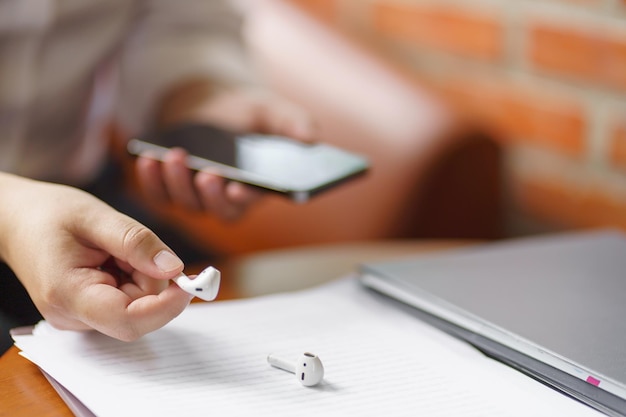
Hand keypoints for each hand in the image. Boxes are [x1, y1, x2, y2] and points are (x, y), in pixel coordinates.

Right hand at [0, 173, 192, 340]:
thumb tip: (174, 269)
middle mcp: (74, 317)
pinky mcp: (90, 312)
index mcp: (69, 295)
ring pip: (139, 305)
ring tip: (111, 249)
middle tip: (131, 246)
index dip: (166, 307)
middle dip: (151, 277)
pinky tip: (111, 259)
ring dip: (140, 275)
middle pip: (140, 311)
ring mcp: (82, 317)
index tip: (189, 282)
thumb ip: (137, 242)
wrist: (16, 220)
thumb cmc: (48, 214)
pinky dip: (132, 277)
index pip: (129, 321)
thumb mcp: (96, 216)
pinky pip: (129, 299)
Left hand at [135, 86, 316, 219]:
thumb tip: (311, 136)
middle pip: (218, 210)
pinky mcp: (168, 189)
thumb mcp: (269, 111)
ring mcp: (195, 196)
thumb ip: (290, 123)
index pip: (252, 201)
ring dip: (179, 183)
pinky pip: (158, 194)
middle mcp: (225, 199)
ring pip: (187, 203)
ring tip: (175, 156)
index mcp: (254, 187)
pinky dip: (151, 180)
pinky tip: (149, 158)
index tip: (239, 189)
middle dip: (211, 194)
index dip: (245, 199)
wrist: (209, 105)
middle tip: (208, 173)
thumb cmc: (244, 113)